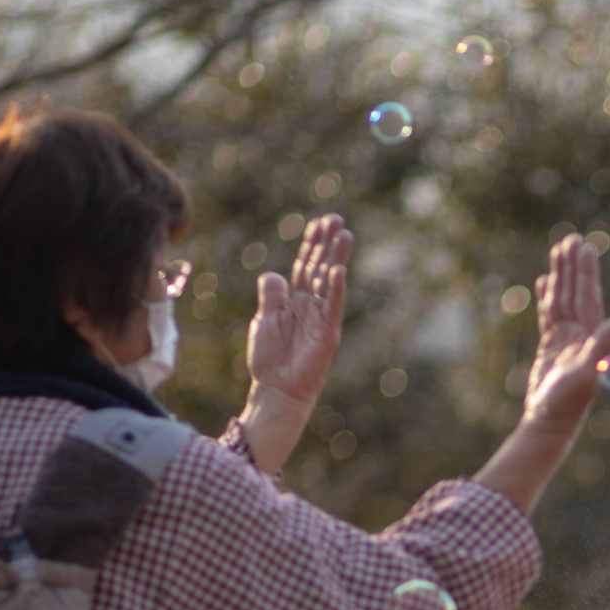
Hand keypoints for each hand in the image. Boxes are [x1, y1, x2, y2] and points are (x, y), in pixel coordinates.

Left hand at [246, 214, 352, 405]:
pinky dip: (334, 289)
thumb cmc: (270, 358)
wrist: (277, 390)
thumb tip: (275, 274)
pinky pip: (331, 308)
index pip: (306, 265)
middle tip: (336, 220)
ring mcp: (322, 319)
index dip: (312, 245)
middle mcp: (312, 306)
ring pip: (330, 283)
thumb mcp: (264, 319)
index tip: (319, 223)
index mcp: (296, 300)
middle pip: (320, 268)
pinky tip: (337, 270)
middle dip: (328, 244)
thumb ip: (272, 295)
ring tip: (344, 236)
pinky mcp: (327, 335)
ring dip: (337, 259)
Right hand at [520, 234, 609, 430]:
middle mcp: (581, 336)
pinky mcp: (551, 348)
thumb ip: (604, 346)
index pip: (588, 297)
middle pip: (575, 293)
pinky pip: (548, 315)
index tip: (584, 248)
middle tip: (570, 238)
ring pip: (562, 300)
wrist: (550, 424)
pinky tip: (544, 281)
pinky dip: (547, 297)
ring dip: (560, 276)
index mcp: (591, 337)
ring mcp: (566, 340)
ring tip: (557, 251)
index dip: (586, 273)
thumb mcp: (588, 373)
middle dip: (572, 267)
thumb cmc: (569, 402)